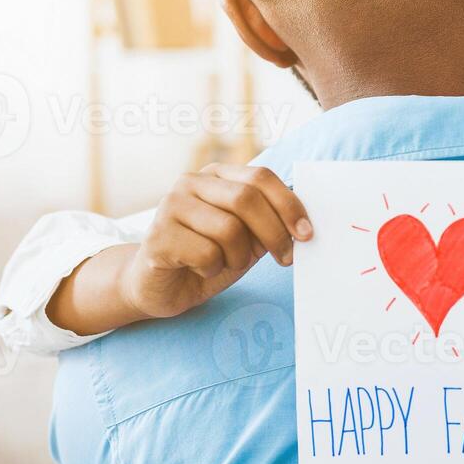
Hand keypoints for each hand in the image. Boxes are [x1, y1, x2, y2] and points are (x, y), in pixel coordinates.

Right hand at [119, 164, 311, 318]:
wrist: (161, 287)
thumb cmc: (207, 258)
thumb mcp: (247, 238)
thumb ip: (268, 223)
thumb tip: (302, 224)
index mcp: (216, 175)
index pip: (260, 176)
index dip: (289, 204)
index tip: (307, 233)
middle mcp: (191, 182)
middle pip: (247, 199)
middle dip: (274, 233)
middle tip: (285, 258)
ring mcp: (170, 206)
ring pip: (229, 229)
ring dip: (240, 257)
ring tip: (227, 263)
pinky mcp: (157, 236)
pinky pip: (206, 253)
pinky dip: (213, 269)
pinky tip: (200, 269)